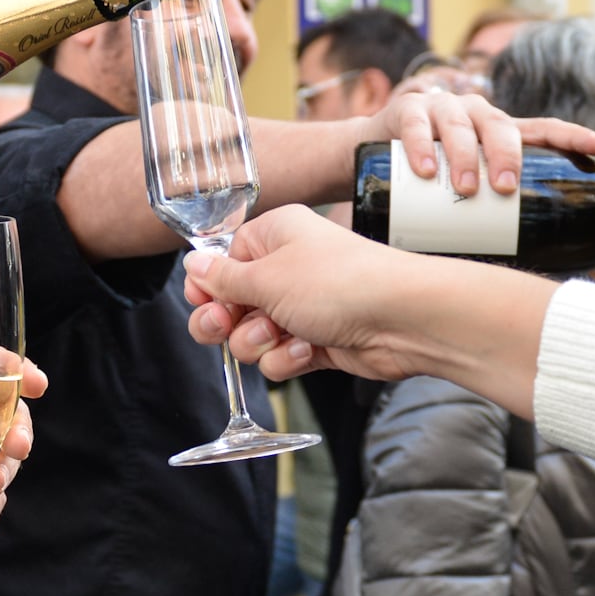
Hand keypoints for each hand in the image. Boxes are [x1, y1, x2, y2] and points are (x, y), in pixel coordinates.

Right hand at [182, 205, 557, 400]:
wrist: (403, 319)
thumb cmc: (340, 283)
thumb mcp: (267, 277)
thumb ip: (223, 278)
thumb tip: (192, 266)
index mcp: (274, 237)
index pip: (222, 262)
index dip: (208, 287)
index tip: (204, 301)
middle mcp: (286, 269)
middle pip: (230, 303)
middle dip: (226, 321)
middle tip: (225, 324)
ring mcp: (302, 308)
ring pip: (251, 337)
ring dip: (258, 343)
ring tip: (281, 333)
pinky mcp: (317, 342)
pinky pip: (280, 357)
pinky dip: (288, 358)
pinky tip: (309, 349)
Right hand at [361, 79, 594, 197]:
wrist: (368, 157)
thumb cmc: (428, 181)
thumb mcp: (462, 190)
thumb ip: (489, 213)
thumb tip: (526, 268)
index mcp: (498, 131)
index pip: (542, 129)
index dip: (572, 135)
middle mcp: (475, 113)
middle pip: (501, 127)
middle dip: (507, 156)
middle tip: (504, 189)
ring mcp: (441, 109)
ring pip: (460, 126)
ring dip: (466, 157)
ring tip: (466, 189)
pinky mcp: (406, 110)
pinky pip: (416, 125)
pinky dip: (421, 147)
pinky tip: (425, 171)